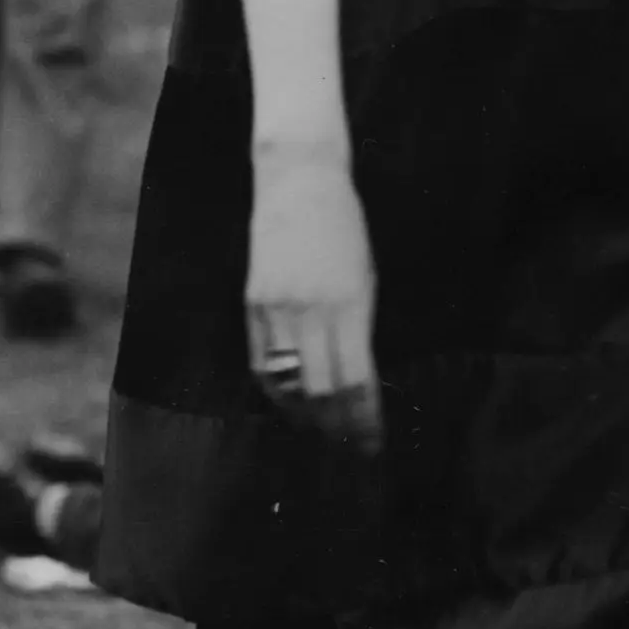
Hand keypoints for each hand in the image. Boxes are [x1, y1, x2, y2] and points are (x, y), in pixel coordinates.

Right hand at [244, 144, 379, 451]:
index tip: (376, 443)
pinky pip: (261, 363)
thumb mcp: (367, 276)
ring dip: (306, 418)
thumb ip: (360, 327)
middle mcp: (312, 309)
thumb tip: (360, 382)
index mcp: (352, 302)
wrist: (301, 179)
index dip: (366, 419)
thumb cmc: (345, 228)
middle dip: (338, 427)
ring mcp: (277, 306)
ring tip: (322, 435)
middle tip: (350, 449)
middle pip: (322, 390)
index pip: (358, 380)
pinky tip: (289, 407)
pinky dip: (275, 392)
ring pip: (287, 383)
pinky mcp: (252, 302)